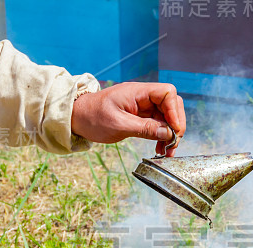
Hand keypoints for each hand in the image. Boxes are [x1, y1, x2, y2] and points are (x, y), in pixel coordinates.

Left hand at [71, 82, 185, 156]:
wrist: (77, 118)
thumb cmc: (93, 117)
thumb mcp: (119, 125)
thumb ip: (145, 129)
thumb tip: (168, 133)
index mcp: (137, 92)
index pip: (167, 94)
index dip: (174, 112)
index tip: (173, 130)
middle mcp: (143, 96)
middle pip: (171, 104)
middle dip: (175, 124)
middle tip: (172, 143)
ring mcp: (142, 106)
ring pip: (167, 116)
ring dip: (170, 133)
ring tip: (166, 150)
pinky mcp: (140, 116)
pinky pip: (158, 123)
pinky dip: (161, 135)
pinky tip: (160, 147)